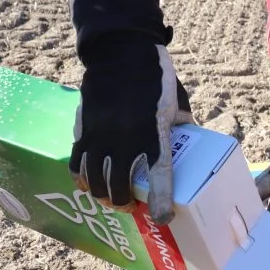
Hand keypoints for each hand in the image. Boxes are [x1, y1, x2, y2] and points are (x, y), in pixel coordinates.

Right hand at [69, 38, 192, 223]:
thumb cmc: (155, 76)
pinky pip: (77, 161)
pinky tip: (86, 182)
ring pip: (94, 179)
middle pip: (118, 185)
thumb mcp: (177, 101)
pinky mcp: (83, 127)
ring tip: (109, 198)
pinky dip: (80, 177)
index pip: (160, 174)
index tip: (163, 218)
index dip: (161, 200)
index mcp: (154, 131)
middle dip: (124, 203)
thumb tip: (193, 143)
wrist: (121, 51)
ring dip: (102, 195)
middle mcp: (125, 137)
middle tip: (130, 206)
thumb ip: (182, 125)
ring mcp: (101, 133)